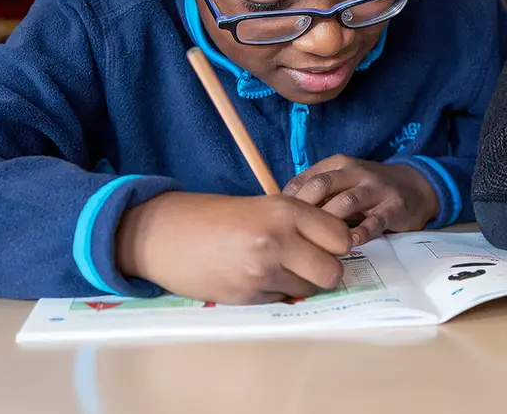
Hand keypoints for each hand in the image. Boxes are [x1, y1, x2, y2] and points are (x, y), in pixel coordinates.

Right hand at [116, 192, 351, 304]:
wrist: (165, 234)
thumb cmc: (216, 217)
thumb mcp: (264, 206)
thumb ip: (300, 223)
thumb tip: (336, 245)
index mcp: (286, 211)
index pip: (341, 238)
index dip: (338, 245)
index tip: (327, 245)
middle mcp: (278, 240)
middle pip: (333, 272)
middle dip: (326, 272)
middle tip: (311, 264)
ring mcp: (262, 271)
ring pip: (309, 290)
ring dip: (301, 284)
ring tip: (278, 269)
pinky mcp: (247, 296)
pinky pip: (281, 301)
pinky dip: (276, 293)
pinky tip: (256, 278)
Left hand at [283, 155, 439, 245]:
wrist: (415, 187)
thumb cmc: (370, 188)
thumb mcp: (345, 180)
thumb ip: (319, 191)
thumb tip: (283, 209)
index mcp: (340, 165)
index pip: (307, 178)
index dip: (290, 199)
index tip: (280, 220)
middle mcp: (356, 173)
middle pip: (322, 186)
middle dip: (303, 209)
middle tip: (291, 232)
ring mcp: (376, 189)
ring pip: (346, 202)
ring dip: (329, 223)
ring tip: (316, 242)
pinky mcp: (393, 208)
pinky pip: (375, 221)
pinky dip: (361, 233)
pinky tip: (349, 244)